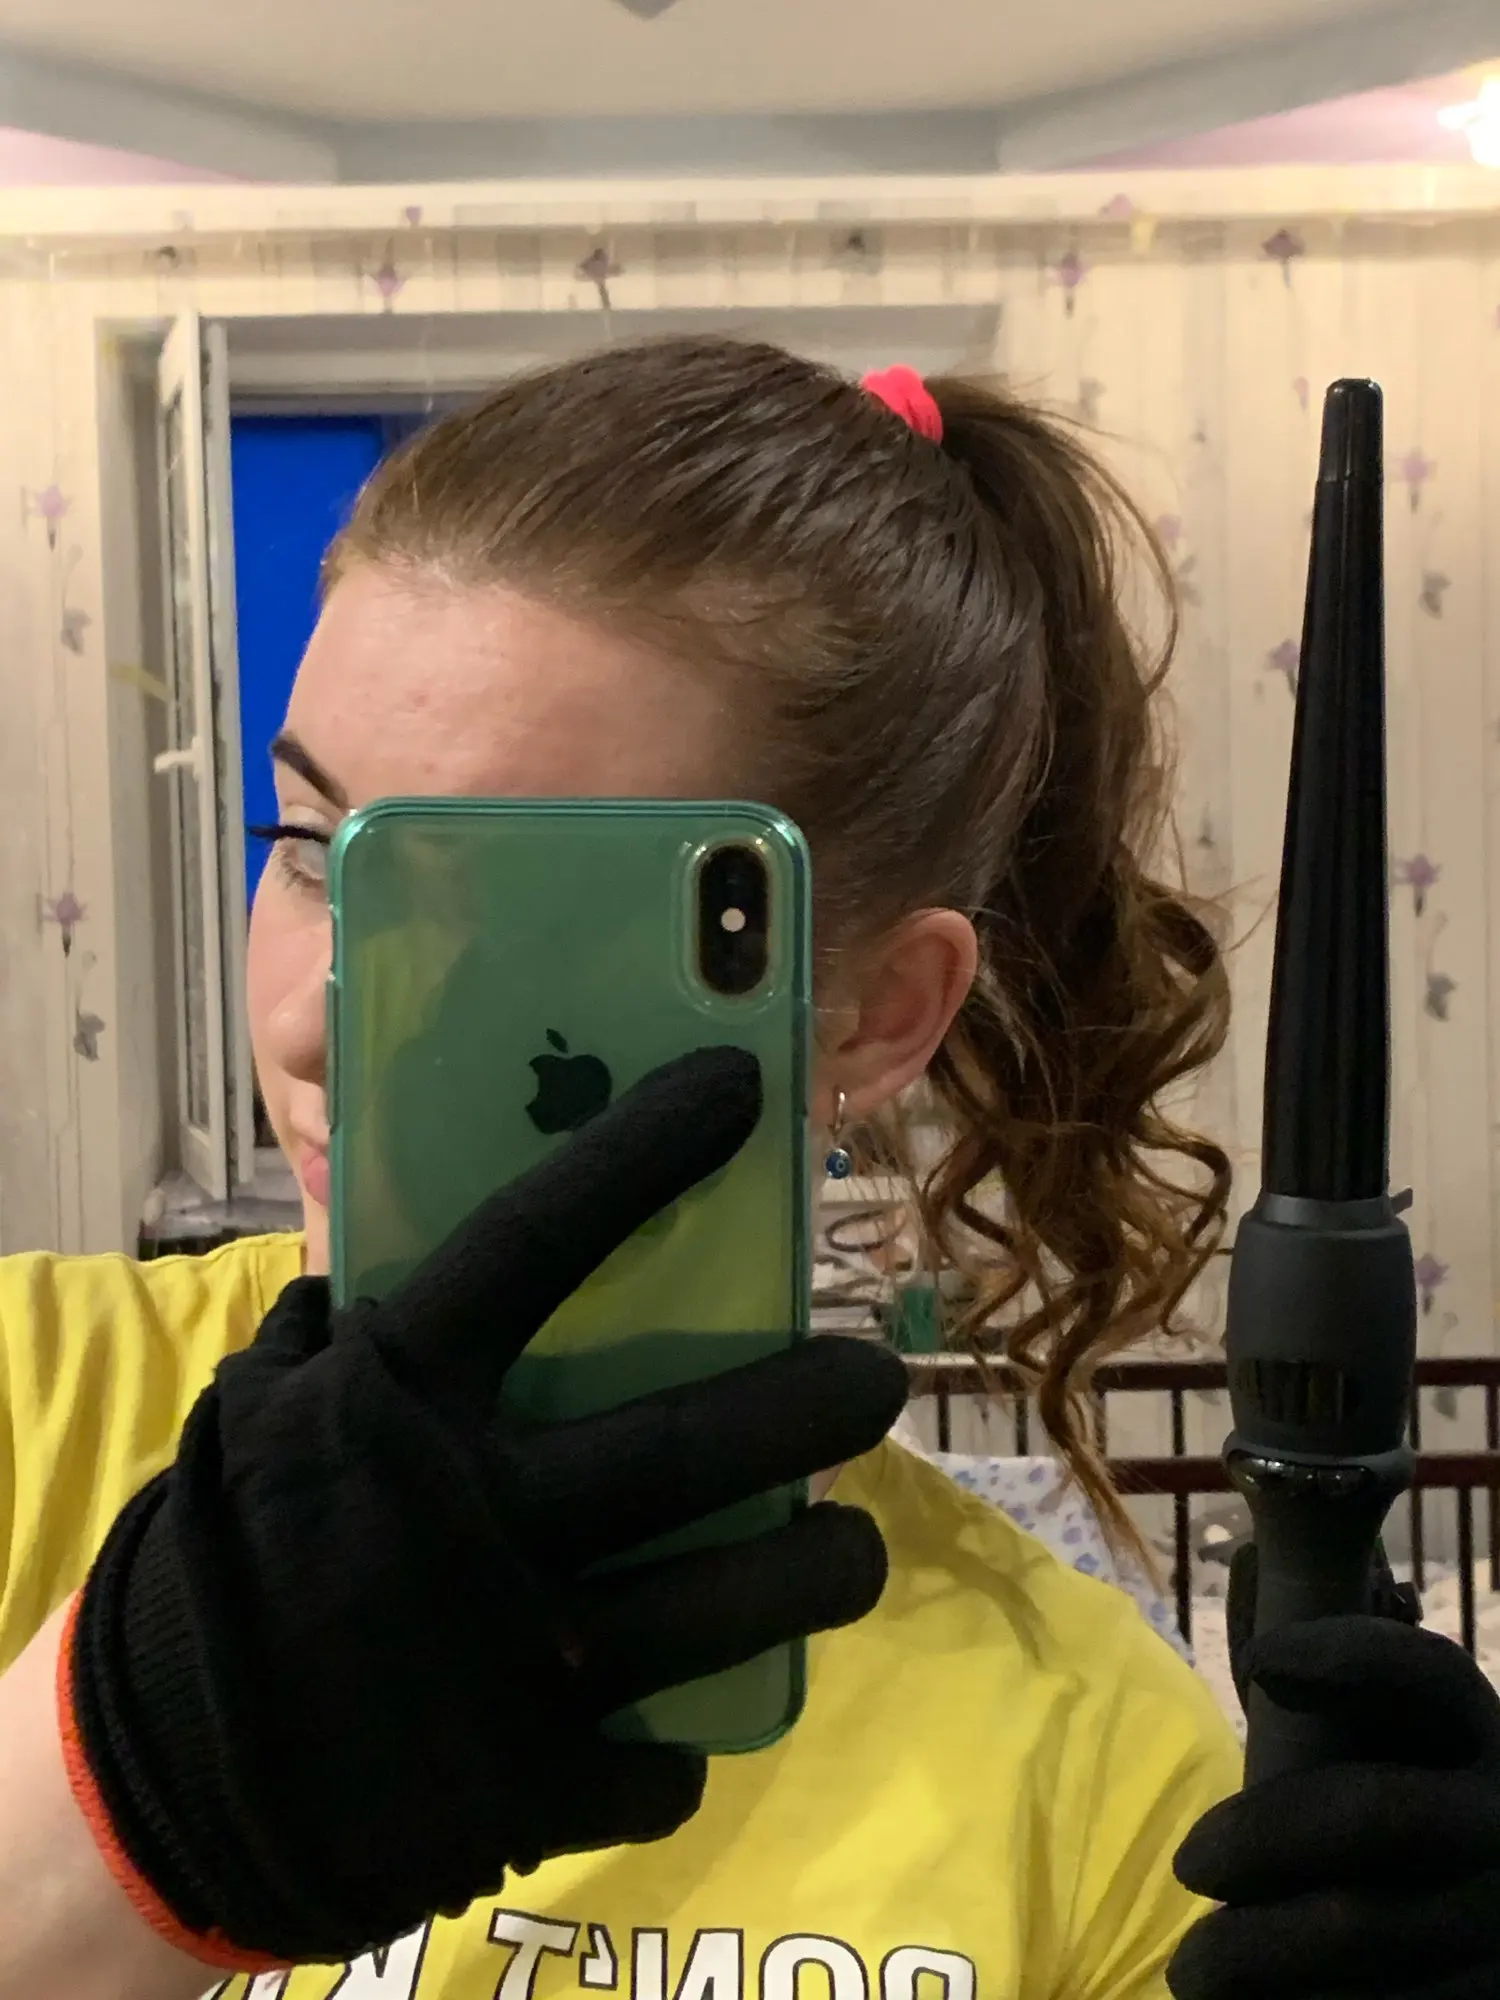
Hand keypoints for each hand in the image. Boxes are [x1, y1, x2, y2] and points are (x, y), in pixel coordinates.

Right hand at [63, 1049, 907, 1970]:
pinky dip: (682, 1742)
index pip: (534, 1240)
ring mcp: (510, 1657)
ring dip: (813, 1572)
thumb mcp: (256, 1408)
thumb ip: (342, 1329)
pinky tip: (695, 1717)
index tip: (740, 1086)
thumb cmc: (215, 1558)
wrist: (152, 1777)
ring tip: (854, 1552)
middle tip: (874, 1378)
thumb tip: (393, 1237)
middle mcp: (473, 1513)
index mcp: (399, 1399)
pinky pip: (655, 1761)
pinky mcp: (528, 1782)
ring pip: (720, 1604)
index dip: (640, 1150)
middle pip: (685, 1445)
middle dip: (806, 1406)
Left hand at [1169, 1546, 1499, 1998]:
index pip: (1423, 1674)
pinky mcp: (1494, 1995)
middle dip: (1266, 1836)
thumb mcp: (1364, 1746)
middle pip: (1376, 1811)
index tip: (1265, 1662)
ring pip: (1373, 1927)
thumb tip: (1252, 1579)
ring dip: (1262, 1951)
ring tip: (1189, 1971)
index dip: (1348, 1657)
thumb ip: (1314, 1686)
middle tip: (1188, 1864)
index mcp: (1470, 1731)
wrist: (1466, 1938)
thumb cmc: (1376, 1822)